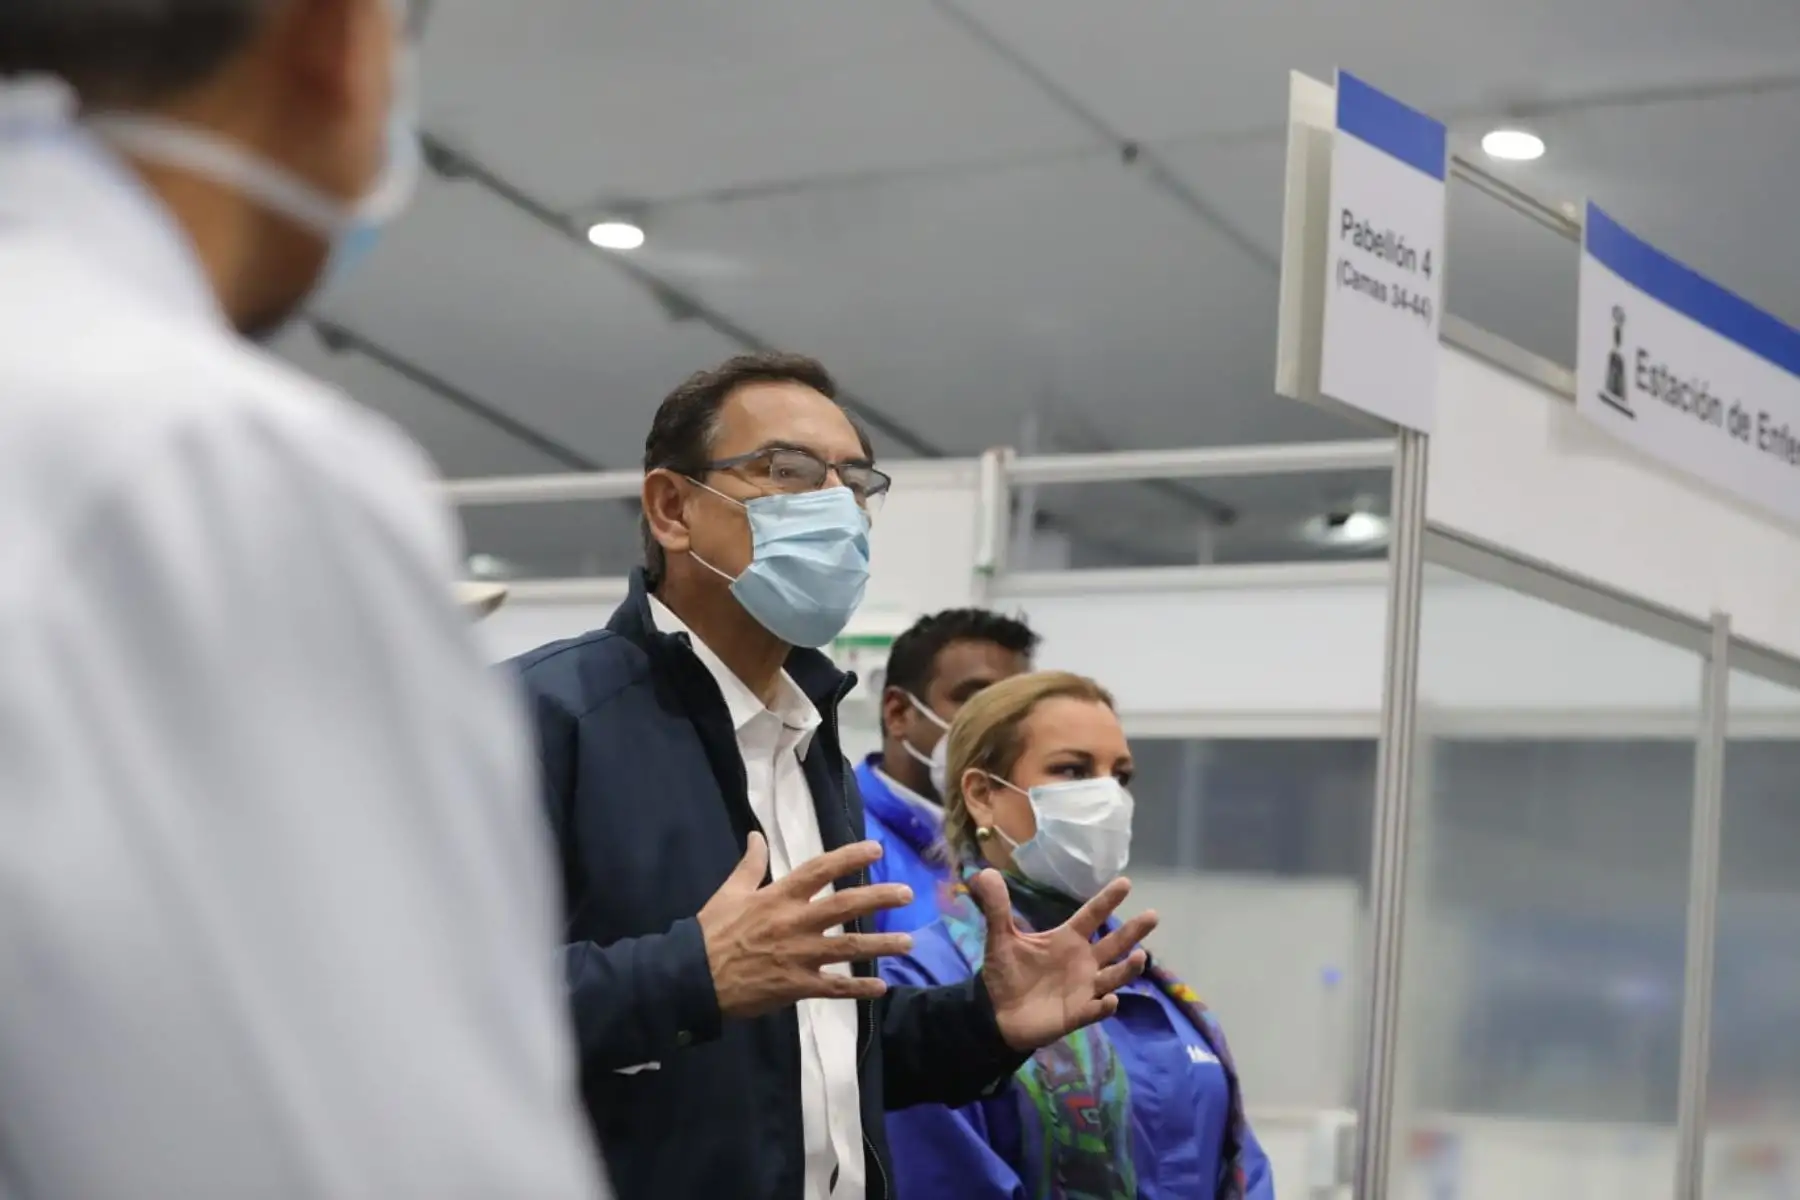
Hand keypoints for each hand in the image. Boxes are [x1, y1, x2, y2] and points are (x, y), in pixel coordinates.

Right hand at [697, 834, 916, 1019]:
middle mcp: (795, 922)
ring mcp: (799, 956)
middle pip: (844, 906)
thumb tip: (757, 835)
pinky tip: (880, 987)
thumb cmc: (712, 932)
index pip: (820, 870)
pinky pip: (834, 987)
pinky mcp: (797, 986)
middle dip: (878, 898)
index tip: (875, 849)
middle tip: (907, 893)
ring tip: (908, 941)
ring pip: (848, 947)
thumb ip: (749, 865)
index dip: (849, 858)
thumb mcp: (729, 892)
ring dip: (880, 944)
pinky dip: (858, 988)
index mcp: (778, 897)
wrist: (694, 977)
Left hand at [970, 870, 1158, 1052]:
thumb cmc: (1006, 973)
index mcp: (1067, 940)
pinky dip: (1104, 1006)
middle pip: (1114, 944)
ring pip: (1113, 976)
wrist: (996, 1013)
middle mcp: (1083, 962)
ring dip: (1127, 969)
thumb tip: (984, 873)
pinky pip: (1095, 1010)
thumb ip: (997, 908)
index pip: (1091, 916)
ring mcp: (1083, 989)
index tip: (1126, 882)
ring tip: (1141, 956)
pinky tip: (1110, 1000)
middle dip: (1133, 931)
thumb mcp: (1000, 938)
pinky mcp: (1076, 1014)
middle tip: (1153, 915)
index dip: (1107, 900)